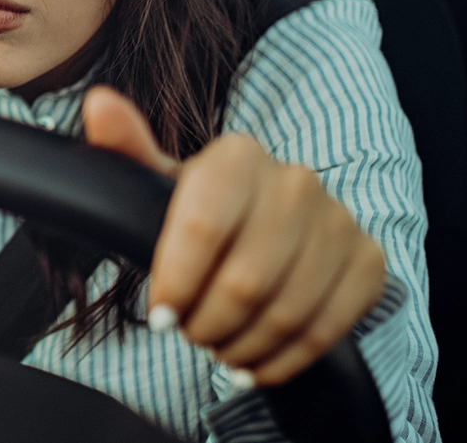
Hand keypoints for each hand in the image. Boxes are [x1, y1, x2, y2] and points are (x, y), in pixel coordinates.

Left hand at [81, 85, 387, 387]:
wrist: (273, 226)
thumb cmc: (205, 210)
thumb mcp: (159, 184)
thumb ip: (126, 150)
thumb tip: (98, 104)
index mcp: (239, 157)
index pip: (204, 228)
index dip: (177, 282)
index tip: (160, 315)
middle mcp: (297, 182)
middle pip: (245, 281)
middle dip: (207, 322)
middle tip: (190, 332)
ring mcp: (339, 222)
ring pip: (286, 312)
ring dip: (241, 345)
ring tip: (218, 346)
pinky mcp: (367, 262)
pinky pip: (325, 330)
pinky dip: (282, 360)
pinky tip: (254, 362)